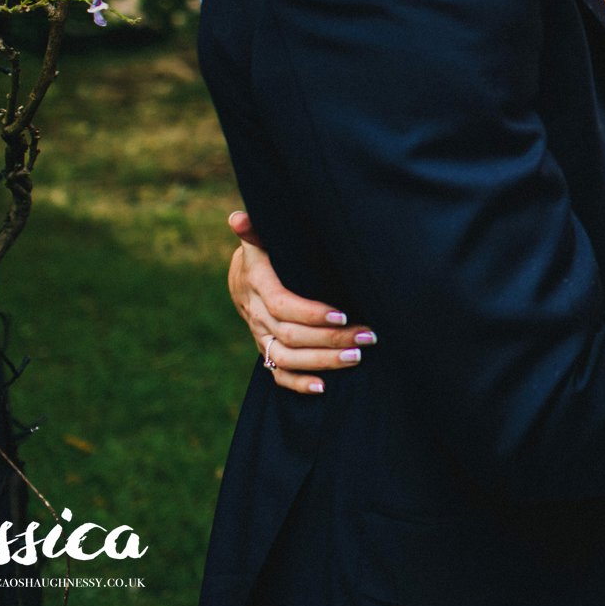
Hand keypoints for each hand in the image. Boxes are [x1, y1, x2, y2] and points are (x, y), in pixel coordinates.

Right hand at [227, 210, 374, 394]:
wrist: (243, 275)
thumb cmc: (264, 249)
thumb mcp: (260, 236)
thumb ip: (254, 229)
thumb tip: (237, 218)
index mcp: (257, 284)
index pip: (282, 305)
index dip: (311, 313)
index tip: (343, 313)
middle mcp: (256, 314)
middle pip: (292, 335)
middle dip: (330, 338)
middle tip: (366, 335)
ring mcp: (260, 335)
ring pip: (287, 357)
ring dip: (322, 361)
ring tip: (356, 357)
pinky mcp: (266, 350)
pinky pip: (277, 373)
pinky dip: (298, 383)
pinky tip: (323, 387)